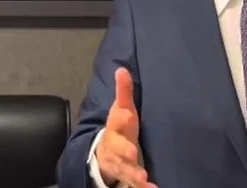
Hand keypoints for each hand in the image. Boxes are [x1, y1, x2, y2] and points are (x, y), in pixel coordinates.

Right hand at [95, 67, 155, 187]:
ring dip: (134, 174)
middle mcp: (115, 146)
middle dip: (123, 150)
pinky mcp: (128, 176)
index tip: (127, 114)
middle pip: (117, 148)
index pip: (116, 120)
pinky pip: (134, 184)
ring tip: (143, 178)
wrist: (104, 154)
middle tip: (131, 152)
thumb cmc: (119, 128)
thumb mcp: (122, 109)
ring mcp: (120, 163)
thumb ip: (124, 92)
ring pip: (125, 169)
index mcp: (115, 127)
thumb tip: (122, 69)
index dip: (121, 117)